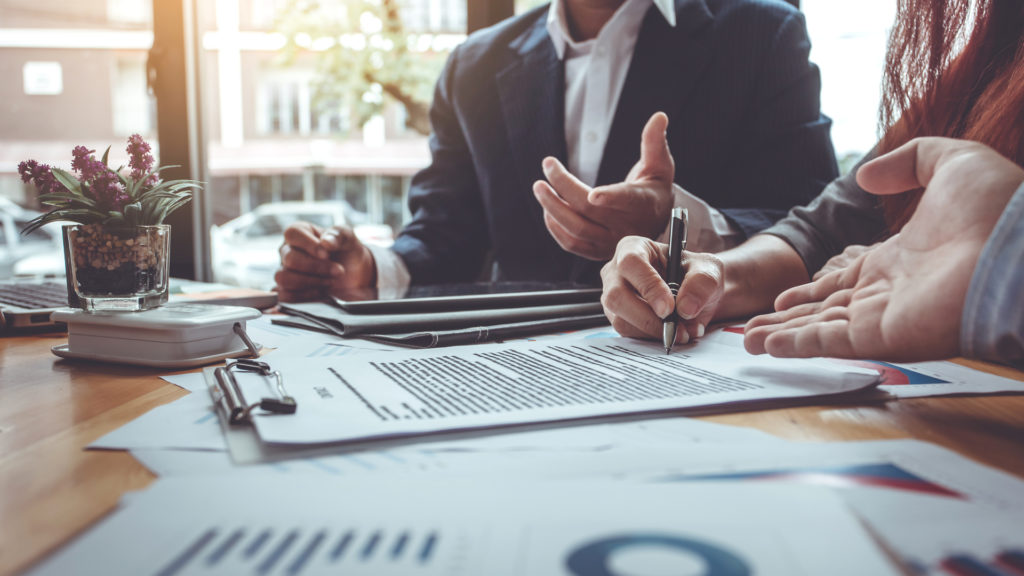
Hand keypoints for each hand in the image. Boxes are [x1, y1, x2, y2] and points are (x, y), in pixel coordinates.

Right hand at [275, 222, 376, 301]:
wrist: (354, 277)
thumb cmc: (347, 253)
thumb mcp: (349, 239)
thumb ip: (339, 235)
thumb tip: (325, 242)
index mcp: (300, 232)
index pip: (292, 233)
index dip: (309, 245)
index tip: (326, 254)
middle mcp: (288, 250)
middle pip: (290, 259)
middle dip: (316, 267)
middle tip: (338, 271)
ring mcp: (285, 271)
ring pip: (284, 278)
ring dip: (310, 282)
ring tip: (330, 282)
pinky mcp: (287, 290)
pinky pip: (285, 296)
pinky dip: (305, 296)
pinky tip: (321, 292)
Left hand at [533, 112, 674, 259]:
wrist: (653, 222)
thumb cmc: (654, 188)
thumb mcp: (660, 165)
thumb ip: (655, 142)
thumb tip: (659, 116)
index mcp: (644, 203)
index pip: (627, 200)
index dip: (611, 198)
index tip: (594, 194)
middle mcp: (627, 227)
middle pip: (590, 210)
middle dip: (564, 187)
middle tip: (548, 166)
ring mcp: (611, 242)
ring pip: (576, 229)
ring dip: (553, 208)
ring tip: (539, 187)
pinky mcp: (597, 251)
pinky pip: (571, 244)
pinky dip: (555, 227)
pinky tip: (547, 208)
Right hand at [600, 235, 723, 343]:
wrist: (696, 295)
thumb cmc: (696, 274)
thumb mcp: (709, 269)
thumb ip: (701, 283)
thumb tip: (685, 308)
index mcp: (634, 248)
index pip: (631, 263)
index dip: (648, 286)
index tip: (669, 308)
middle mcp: (616, 272)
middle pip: (616, 296)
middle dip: (646, 317)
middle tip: (674, 328)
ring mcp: (614, 297)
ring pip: (620, 320)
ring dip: (653, 331)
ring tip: (681, 331)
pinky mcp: (619, 318)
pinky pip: (628, 333)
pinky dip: (653, 338)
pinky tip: (672, 332)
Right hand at [744, 137, 1023, 360]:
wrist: (1021, 248)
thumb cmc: (999, 208)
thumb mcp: (954, 162)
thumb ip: (907, 162)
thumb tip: (865, 175)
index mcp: (899, 260)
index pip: (844, 280)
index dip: (812, 289)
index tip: (784, 297)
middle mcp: (888, 293)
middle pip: (824, 310)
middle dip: (787, 319)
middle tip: (752, 327)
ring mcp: (884, 317)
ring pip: (820, 329)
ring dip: (782, 334)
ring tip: (747, 340)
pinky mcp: (884, 336)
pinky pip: (830, 342)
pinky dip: (797, 345)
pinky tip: (767, 345)